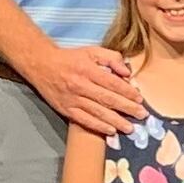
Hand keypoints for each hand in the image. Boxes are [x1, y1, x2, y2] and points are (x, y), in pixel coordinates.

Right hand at [32, 45, 147, 137]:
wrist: (42, 65)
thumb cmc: (70, 58)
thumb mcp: (91, 51)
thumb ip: (111, 58)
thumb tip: (127, 72)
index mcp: (88, 70)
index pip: (112, 83)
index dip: (127, 92)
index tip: (139, 99)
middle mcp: (81, 86)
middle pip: (108, 99)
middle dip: (127, 108)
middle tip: (142, 115)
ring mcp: (73, 99)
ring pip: (98, 112)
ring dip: (116, 121)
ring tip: (130, 128)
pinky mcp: (66, 110)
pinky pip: (84, 120)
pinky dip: (98, 127)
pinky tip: (110, 131)